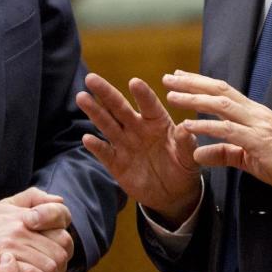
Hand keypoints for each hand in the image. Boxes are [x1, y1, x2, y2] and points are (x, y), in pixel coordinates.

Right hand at [0, 187, 73, 271]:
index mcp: (26, 214)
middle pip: (60, 248)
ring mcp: (14, 249)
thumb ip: (34, 197)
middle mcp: (22, 230)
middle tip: (55, 266)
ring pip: (50, 265)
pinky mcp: (5, 267)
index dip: (64, 234)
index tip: (58, 244)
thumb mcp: (9, 203)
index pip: (61, 220)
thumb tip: (59, 199)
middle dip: (61, 260)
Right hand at [77, 72, 200, 226]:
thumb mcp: (189, 156)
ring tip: (82, 97)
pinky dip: (96, 146)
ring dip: (94, 111)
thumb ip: (185, 142)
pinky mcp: (116, 162)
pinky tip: (87, 138)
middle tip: (91, 78)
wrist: (172, 193)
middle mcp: (137, 128)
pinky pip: (104, 152)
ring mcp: (125, 144)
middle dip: (106, 93)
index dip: (142, 94)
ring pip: (107, 124)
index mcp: (157, 121)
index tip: (134, 82)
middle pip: (119, 107)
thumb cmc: (182, 166)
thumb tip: (185, 128)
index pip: (149, 104)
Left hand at [164, 70, 271, 192]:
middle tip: (168, 78)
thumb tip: (198, 154)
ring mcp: (256, 125)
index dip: (201, 82)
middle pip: (219, 90)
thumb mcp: (248, 158)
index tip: (180, 77)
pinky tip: (188, 125)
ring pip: (221, 104)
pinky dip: (206, 126)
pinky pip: (227, 130)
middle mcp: (254, 113)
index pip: (223, 90)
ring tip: (172, 96)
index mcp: (253, 113)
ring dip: (194, 99)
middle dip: (192, 83)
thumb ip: (223, 153)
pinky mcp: (257, 141)